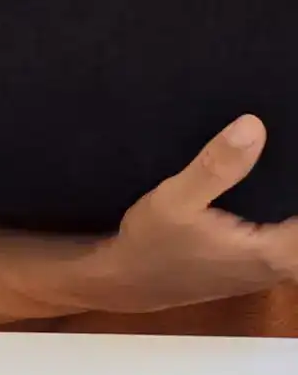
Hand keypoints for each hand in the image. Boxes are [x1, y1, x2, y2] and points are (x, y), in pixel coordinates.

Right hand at [82, 114, 297, 312]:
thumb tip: (254, 127)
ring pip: (291, 242)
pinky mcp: (247, 271)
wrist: (128, 281)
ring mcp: (262, 272)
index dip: (297, 188)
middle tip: (281, 161)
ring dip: (283, 212)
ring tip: (273, 172)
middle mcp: (275, 266)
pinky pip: (278, 245)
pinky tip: (255, 199)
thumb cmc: (152, 241)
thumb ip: (216, 166)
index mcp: (269, 251)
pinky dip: (275, 223)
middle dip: (289, 195)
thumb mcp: (176, 198)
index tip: (289, 160)